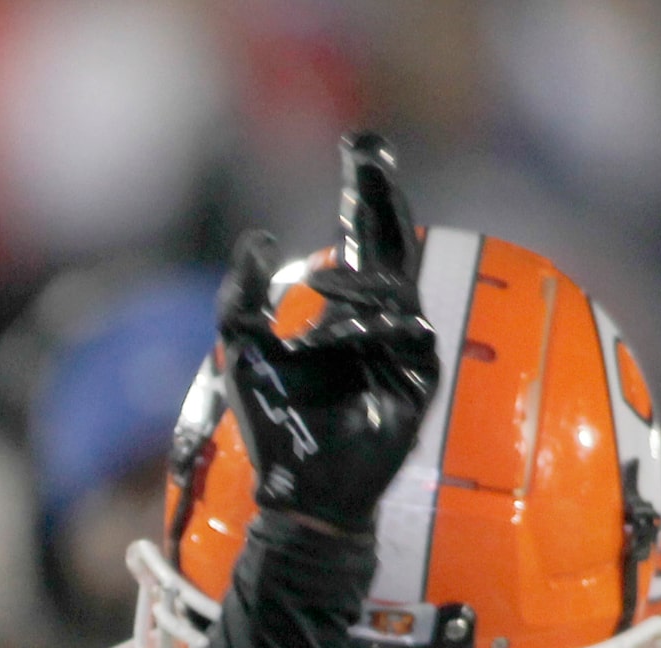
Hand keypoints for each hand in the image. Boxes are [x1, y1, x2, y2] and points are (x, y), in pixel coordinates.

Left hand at [218, 132, 440, 534]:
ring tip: (313, 288)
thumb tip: (259, 239)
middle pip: (391, 245)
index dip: (363, 193)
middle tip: (370, 153)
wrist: (298, 489)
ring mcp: (405, 349)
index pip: (362, 239)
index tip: (359, 145)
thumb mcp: (242, 348)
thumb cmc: (274, 424)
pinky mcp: (419, 379)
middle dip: (380, 199)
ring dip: (352, 281)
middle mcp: (381, 322)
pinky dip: (362, 327)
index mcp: (346, 310)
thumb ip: (241, 295)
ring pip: (393, 288)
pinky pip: (403, 332)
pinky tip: (327, 331)